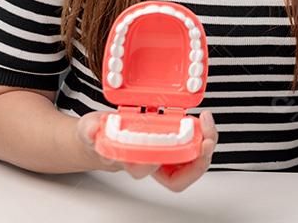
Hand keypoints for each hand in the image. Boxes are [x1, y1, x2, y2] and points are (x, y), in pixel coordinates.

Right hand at [76, 110, 217, 191]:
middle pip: (176, 177)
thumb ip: (90, 129)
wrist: (103, 137)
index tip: (159, 151)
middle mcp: (149, 164)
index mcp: (128, 162)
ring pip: (190, 165)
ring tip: (208, 126)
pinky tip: (203, 121)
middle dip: (195, 163)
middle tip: (204, 142)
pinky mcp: (172, 146)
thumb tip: (95, 129)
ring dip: (203, 148)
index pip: (142, 170)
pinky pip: (192, 148)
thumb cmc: (100, 137)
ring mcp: (163, 158)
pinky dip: (201, 136)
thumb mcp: (89, 129)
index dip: (152, 163)